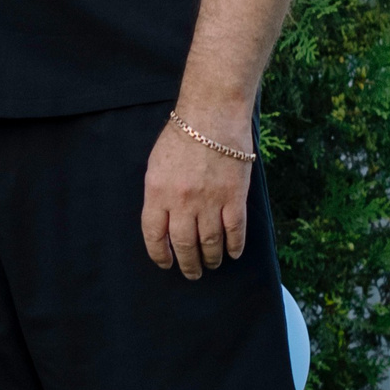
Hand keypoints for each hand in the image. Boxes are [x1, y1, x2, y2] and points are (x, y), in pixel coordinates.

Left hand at [140, 114, 251, 279]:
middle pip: (183, 244)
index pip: (154, 235)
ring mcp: (210, 201)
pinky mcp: (234, 197)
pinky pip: (235, 230)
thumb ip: (158, 194)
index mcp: (157, 193)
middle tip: (192, 272)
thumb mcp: (156, 165)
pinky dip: (234, 246)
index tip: (165, 263)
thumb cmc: (181, 136)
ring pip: (210, 242)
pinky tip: (233, 253)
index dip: (160, 254)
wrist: (212, 116)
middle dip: (187, 263)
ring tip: (211, 264)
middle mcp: (182, 202)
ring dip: (211, 258)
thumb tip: (162, 222)